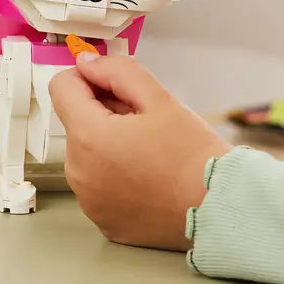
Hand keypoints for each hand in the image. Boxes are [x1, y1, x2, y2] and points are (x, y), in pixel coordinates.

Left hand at [49, 54, 231, 249]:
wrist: (222, 210)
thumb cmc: (195, 156)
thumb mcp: (159, 99)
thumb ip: (117, 71)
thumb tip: (86, 63)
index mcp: (89, 137)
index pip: (61, 87)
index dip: (87, 78)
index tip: (112, 85)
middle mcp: (79, 172)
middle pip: (76, 122)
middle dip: (104, 113)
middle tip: (145, 123)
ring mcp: (89, 200)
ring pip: (87, 153)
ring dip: (108, 144)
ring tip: (150, 152)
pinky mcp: (103, 220)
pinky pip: (98, 184)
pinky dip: (115, 175)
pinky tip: (148, 177)